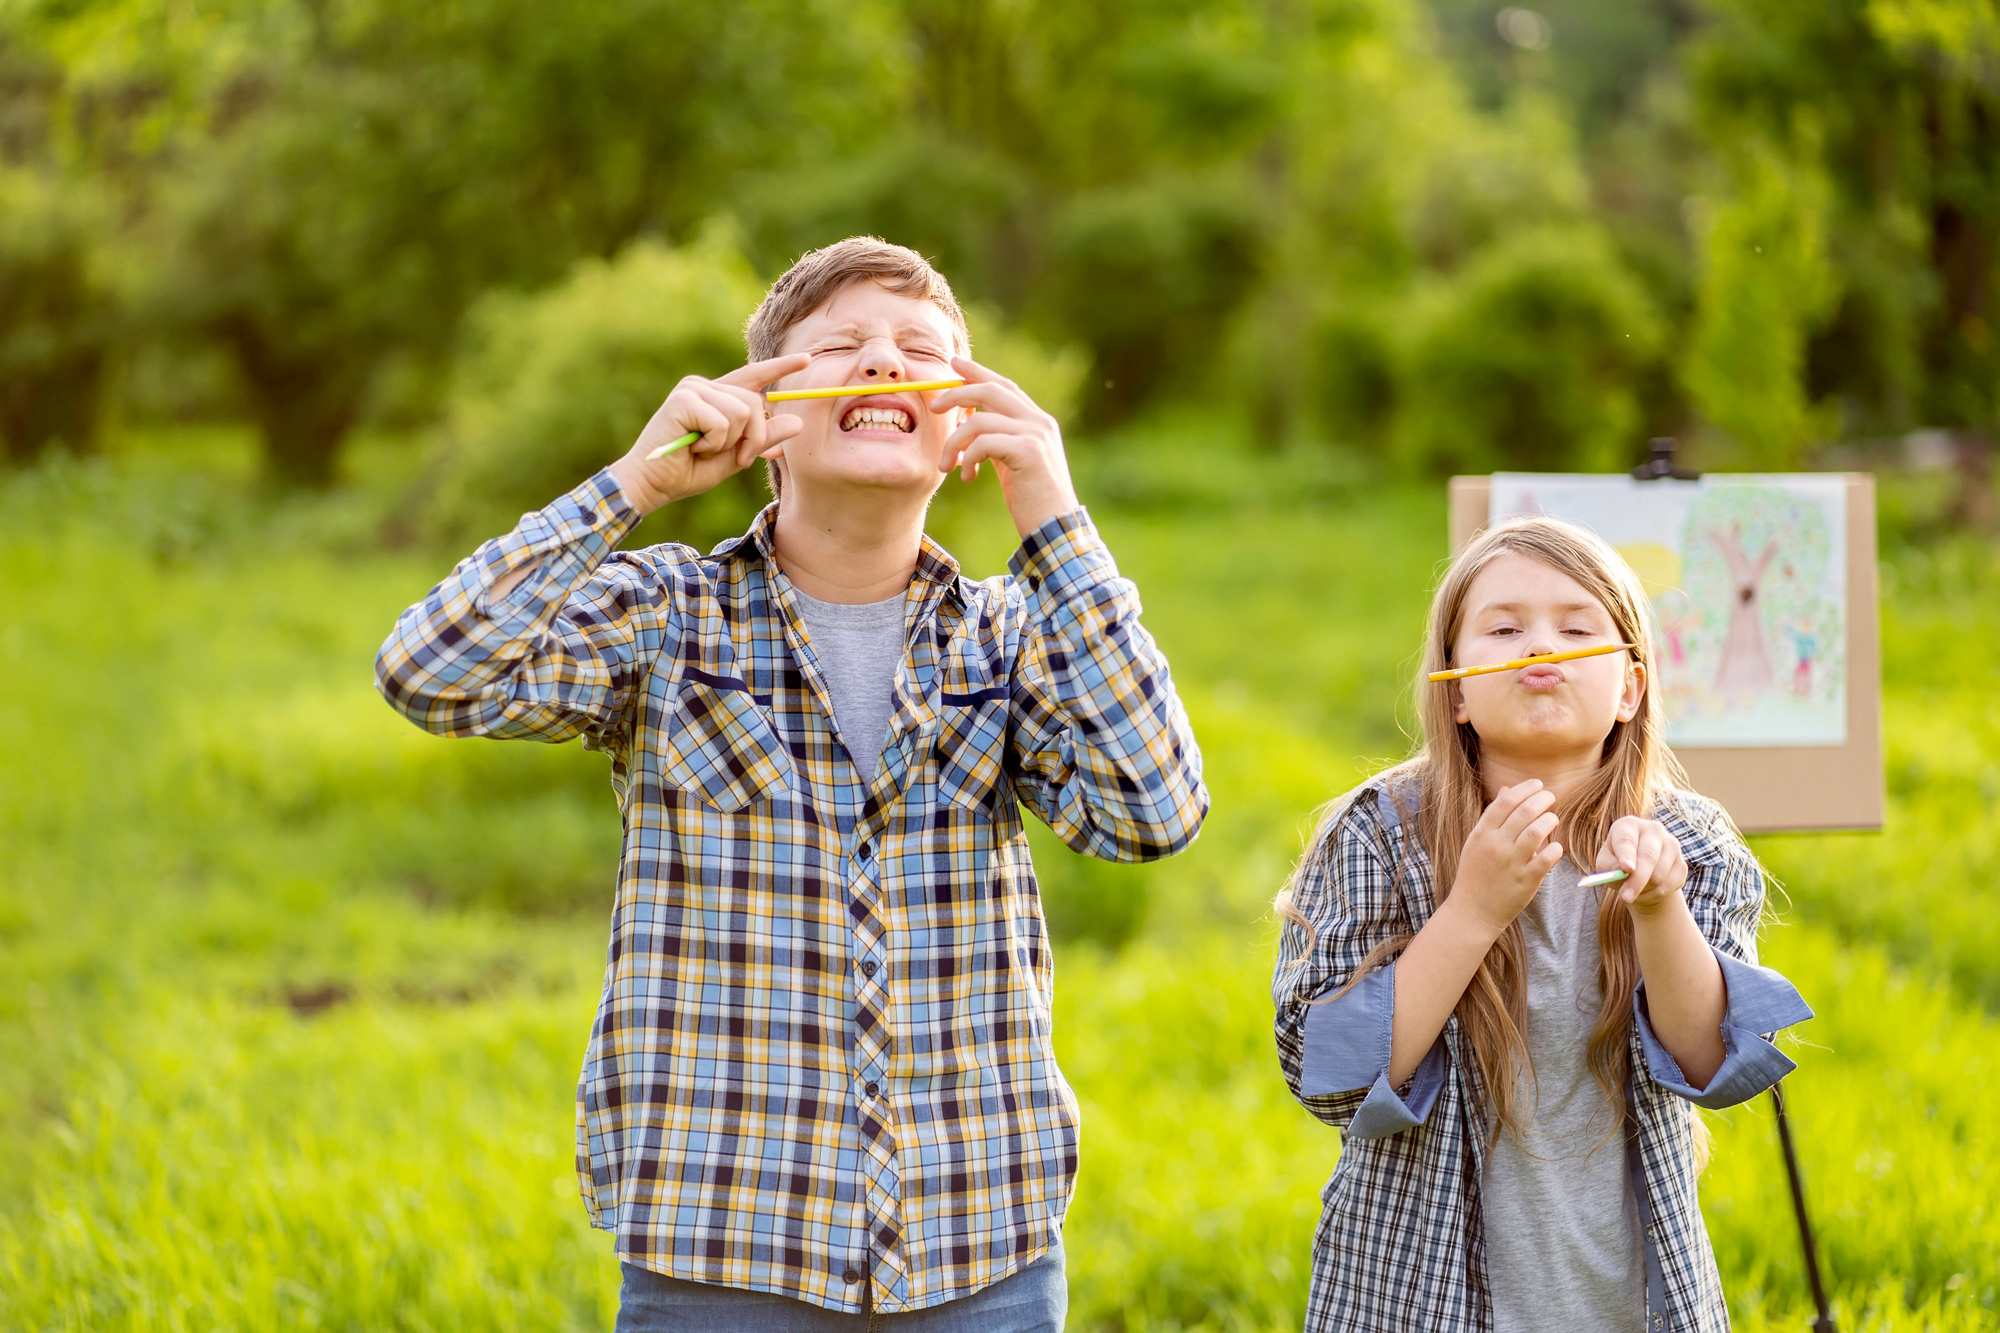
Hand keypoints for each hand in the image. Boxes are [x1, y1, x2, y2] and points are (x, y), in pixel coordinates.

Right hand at [607, 354, 811, 515]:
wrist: (652, 485)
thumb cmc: (688, 472)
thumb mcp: (735, 456)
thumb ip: (763, 439)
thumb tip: (798, 422)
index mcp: (717, 398)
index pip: (754, 377)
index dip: (780, 367)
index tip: (807, 359)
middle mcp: (705, 387)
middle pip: (755, 402)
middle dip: (754, 438)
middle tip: (736, 458)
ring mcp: (693, 389)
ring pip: (742, 412)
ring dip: (730, 442)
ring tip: (703, 450)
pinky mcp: (683, 399)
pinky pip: (723, 422)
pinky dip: (714, 443)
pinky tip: (692, 447)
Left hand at [929, 355, 1080, 536]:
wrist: (1055, 528)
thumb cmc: (1032, 501)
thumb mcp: (1013, 463)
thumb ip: (998, 440)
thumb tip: (969, 423)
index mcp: (1037, 421)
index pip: (1004, 386)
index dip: (978, 373)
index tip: (953, 364)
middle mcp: (1039, 422)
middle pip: (991, 390)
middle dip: (957, 393)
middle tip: (934, 407)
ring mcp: (1035, 435)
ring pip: (980, 419)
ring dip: (954, 441)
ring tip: (947, 465)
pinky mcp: (1028, 452)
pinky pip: (984, 442)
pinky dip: (968, 457)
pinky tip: (968, 477)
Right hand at [1448, 779, 1562, 936]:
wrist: (1472, 912)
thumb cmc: (1475, 874)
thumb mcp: (1476, 842)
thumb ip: (1492, 817)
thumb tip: (1506, 790)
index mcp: (1482, 834)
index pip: (1506, 801)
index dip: (1525, 788)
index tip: (1538, 784)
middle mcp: (1496, 846)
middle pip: (1524, 811)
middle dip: (1543, 799)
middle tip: (1550, 797)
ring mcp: (1511, 864)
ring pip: (1537, 831)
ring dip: (1550, 820)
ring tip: (1552, 819)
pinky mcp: (1526, 881)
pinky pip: (1547, 858)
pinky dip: (1555, 849)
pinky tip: (1555, 847)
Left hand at [1597, 816, 1688, 916]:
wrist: (1640, 874)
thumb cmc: (1616, 865)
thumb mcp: (1605, 865)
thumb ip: (1609, 866)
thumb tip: (1622, 870)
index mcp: (1628, 825)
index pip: (1627, 840)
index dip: (1627, 855)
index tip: (1627, 869)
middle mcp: (1653, 830)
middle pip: (1648, 856)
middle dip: (1637, 880)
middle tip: (1625, 898)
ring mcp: (1671, 844)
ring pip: (1660, 874)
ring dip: (1644, 890)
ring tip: (1633, 892)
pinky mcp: (1682, 863)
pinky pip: (1671, 884)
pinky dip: (1657, 894)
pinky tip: (1648, 891)